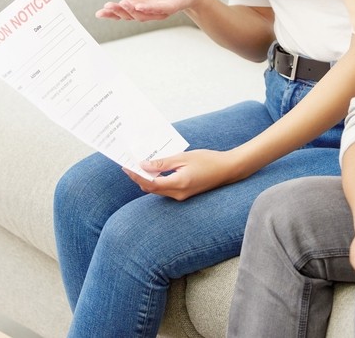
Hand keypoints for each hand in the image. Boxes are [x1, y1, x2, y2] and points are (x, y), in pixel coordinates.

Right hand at [96, 0, 202, 21]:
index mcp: (137, 4)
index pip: (121, 11)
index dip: (110, 13)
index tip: (99, 13)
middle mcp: (145, 11)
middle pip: (128, 15)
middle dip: (117, 12)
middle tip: (107, 7)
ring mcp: (157, 12)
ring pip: (141, 15)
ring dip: (130, 11)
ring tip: (121, 4)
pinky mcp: (169, 9)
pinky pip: (157, 10)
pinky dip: (147, 9)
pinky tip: (139, 6)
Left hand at [122, 149, 238, 200]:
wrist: (227, 170)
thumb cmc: (208, 160)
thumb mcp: (183, 158)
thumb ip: (163, 163)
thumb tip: (143, 165)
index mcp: (178, 184)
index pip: (150, 183)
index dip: (136, 176)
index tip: (127, 166)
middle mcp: (178, 194)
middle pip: (151, 188)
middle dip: (138, 177)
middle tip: (129, 164)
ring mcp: (181, 196)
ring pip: (157, 189)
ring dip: (147, 179)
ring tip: (139, 165)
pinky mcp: (183, 194)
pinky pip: (165, 189)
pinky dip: (156, 180)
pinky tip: (154, 169)